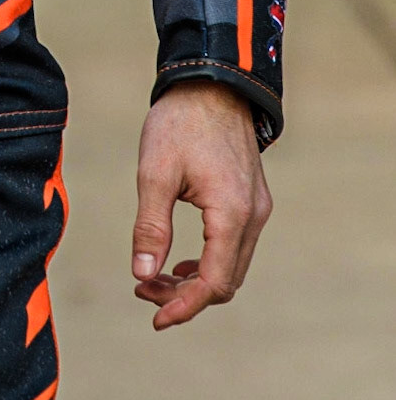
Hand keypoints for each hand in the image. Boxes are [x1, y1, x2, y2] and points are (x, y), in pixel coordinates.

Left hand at [131, 78, 271, 329]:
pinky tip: (180, 260)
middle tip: (143, 290)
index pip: (213, 282)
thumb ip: (150, 226)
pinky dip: (209, 260)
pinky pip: (235, 246)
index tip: (154, 317)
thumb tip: (142, 274)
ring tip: (155, 277)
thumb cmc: (180, 122)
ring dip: (196, 279)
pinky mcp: (252, 199)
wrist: (212, 82)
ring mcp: (256, 208)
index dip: (184, 306)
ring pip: (232, 266)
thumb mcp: (155, 172)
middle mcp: (252, 216)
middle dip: (185, 295)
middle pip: (225, 281)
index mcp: (231, 213)